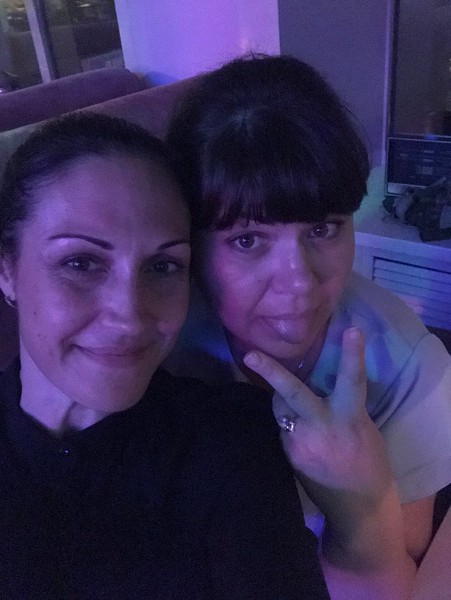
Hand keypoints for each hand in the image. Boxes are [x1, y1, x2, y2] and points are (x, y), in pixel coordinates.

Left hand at [243, 327, 391, 518]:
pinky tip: (297, 430)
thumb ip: (341, 406)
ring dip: (283, 400)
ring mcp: (299, 443)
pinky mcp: (286, 455)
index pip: (352, 380)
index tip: (351, 329)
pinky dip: (287, 421)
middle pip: (293, 395)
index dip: (351, 355)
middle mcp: (320, 428)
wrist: (357, 508)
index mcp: (349, 419)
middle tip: (250, 354)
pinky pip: (281, 427)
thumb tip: (319, 387)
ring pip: (280, 409)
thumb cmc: (368, 462)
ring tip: (293, 403)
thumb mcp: (362, 428)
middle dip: (270, 372)